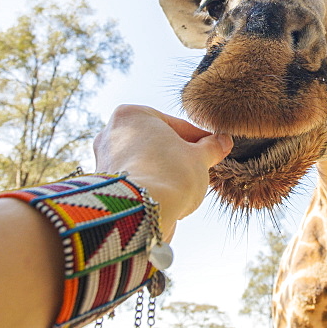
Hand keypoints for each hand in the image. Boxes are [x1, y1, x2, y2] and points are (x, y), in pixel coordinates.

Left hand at [93, 105, 231, 239]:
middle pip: (157, 142)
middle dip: (178, 155)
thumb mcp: (199, 157)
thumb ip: (211, 147)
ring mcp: (105, 160)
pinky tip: (167, 198)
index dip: (199, 139)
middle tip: (199, 168)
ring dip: (165, 171)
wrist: (141, 213)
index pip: (175, 124)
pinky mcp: (104, 186)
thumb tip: (223, 141)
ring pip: (145, 162)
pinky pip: (136, 181)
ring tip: (185, 187)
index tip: (213, 150)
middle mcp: (111, 133)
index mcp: (131, 114)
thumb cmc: (170, 175)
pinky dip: (151, 186)